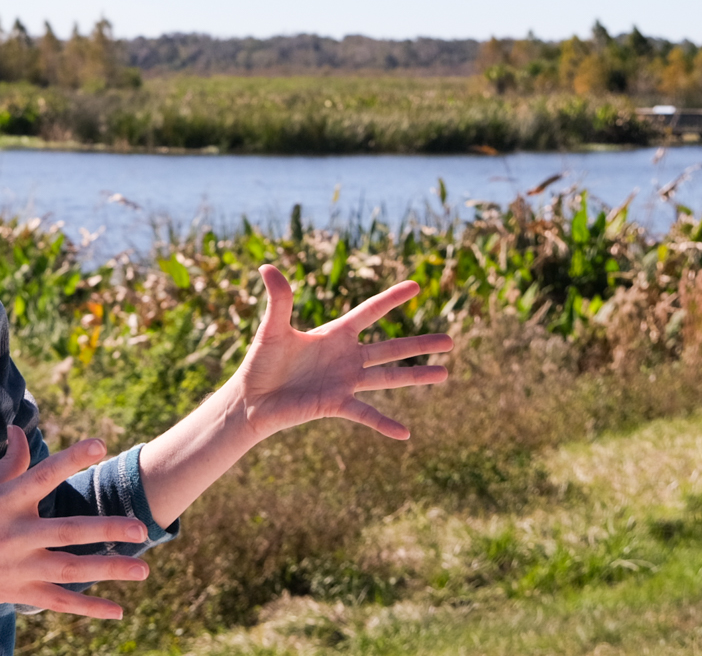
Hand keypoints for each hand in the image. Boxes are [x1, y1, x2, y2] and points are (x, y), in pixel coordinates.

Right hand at [0, 425, 152, 619]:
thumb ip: (6, 465)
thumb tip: (21, 432)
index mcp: (1, 502)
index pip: (42, 475)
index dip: (71, 459)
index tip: (100, 444)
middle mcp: (12, 535)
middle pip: (68, 531)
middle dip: (106, 530)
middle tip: (140, 528)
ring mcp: (15, 568)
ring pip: (71, 570)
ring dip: (109, 570)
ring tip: (143, 569)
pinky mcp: (15, 592)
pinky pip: (58, 601)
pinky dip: (88, 608)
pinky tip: (116, 610)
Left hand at [231, 264, 453, 440]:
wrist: (251, 399)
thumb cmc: (260, 362)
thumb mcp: (272, 329)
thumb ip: (278, 300)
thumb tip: (267, 268)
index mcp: (335, 334)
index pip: (370, 311)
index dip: (391, 298)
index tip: (415, 285)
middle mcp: (346, 357)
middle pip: (391, 348)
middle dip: (420, 344)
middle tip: (450, 341)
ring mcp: (344, 381)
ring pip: (389, 377)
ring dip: (416, 375)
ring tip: (445, 373)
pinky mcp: (336, 403)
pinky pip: (366, 413)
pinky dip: (384, 423)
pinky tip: (405, 434)